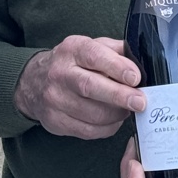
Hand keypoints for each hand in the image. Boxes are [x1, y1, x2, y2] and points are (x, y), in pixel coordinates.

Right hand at [13, 36, 144, 138]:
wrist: (34, 82)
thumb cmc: (73, 63)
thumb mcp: (91, 46)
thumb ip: (116, 51)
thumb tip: (142, 62)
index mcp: (72, 50)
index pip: (94, 56)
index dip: (117, 67)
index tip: (136, 77)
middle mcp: (60, 73)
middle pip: (90, 86)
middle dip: (119, 95)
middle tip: (140, 102)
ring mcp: (54, 99)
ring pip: (91, 113)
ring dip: (116, 115)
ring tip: (127, 110)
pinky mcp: (55, 121)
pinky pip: (88, 131)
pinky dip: (107, 128)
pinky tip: (113, 120)